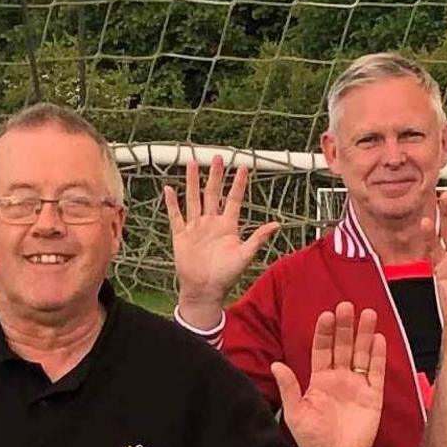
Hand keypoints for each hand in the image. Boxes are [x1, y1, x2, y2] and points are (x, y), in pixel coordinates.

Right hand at [160, 154, 278, 314]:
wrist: (205, 290)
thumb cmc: (226, 275)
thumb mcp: (245, 255)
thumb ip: (258, 238)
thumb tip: (277, 224)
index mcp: (227, 226)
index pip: (233, 199)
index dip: (238, 184)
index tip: (243, 167)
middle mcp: (211, 223)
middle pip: (213, 193)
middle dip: (215, 175)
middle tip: (217, 157)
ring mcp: (195, 228)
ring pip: (193, 199)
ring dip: (193, 182)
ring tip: (192, 163)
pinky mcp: (181, 235)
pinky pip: (176, 216)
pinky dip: (172, 203)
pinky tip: (169, 189)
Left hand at [273, 304, 387, 446]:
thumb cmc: (312, 439)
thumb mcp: (296, 414)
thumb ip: (289, 388)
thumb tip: (276, 365)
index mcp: (319, 379)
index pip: (322, 350)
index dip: (324, 333)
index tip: (327, 315)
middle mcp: (339, 378)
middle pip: (343, 346)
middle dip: (345, 327)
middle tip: (347, 305)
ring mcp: (357, 385)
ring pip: (362, 354)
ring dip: (364, 334)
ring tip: (367, 314)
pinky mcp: (373, 396)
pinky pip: (376, 372)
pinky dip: (378, 356)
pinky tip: (378, 338)